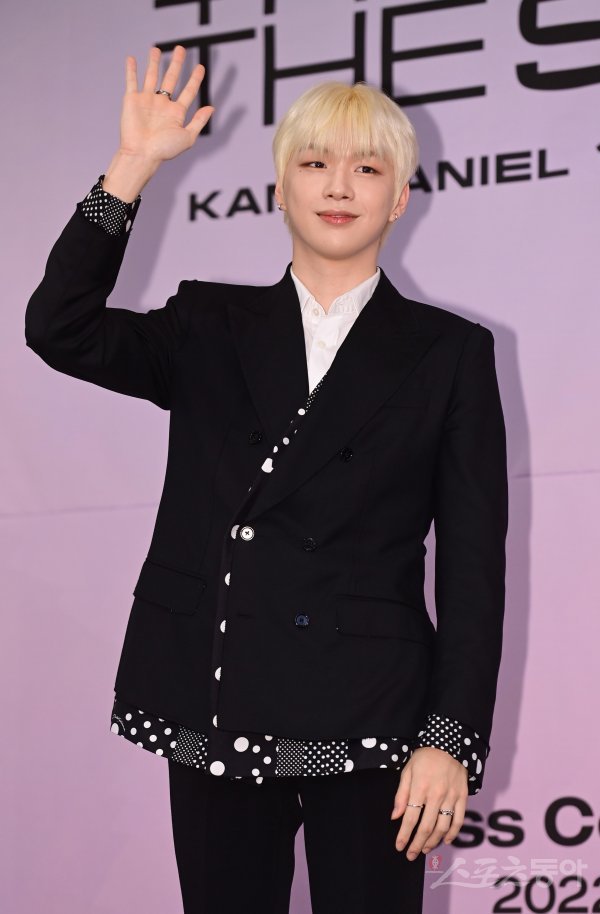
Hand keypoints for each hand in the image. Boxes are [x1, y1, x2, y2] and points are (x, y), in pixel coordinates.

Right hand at [118, 45, 213, 165]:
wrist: (141, 154)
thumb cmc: (164, 150)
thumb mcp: (187, 137)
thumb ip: (199, 121)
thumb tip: (212, 107)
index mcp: (176, 112)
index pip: (188, 91)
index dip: (195, 79)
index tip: (200, 67)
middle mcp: (162, 104)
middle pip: (171, 78)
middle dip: (177, 64)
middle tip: (181, 49)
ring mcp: (147, 101)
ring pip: (151, 76)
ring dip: (154, 62)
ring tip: (156, 49)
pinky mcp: (132, 100)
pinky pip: (131, 81)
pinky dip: (131, 70)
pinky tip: (132, 59)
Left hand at [390, 746, 467, 859]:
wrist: (449, 743)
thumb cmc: (424, 757)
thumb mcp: (408, 770)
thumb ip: (401, 794)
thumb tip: (395, 816)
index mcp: (420, 788)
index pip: (410, 818)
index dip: (404, 835)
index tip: (399, 846)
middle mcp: (436, 795)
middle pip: (426, 827)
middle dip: (417, 844)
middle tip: (411, 855)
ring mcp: (451, 797)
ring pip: (443, 827)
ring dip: (433, 842)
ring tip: (425, 849)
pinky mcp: (462, 797)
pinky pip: (459, 820)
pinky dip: (453, 834)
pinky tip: (445, 841)